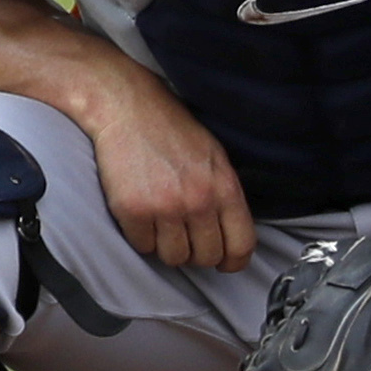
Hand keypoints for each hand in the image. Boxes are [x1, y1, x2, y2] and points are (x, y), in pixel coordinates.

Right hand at [88, 78, 255, 272]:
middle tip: (184, 235)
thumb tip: (230, 235)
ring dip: (167, 246)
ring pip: (173, 258)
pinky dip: (141, 236)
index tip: (224, 263)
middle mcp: (199, 201)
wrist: (127, 108)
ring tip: (161, 222)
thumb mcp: (214, 157)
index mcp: (224, 187)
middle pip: (206, 257)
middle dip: (195, 253)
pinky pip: (142, 246)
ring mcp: (165, 207)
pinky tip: (140, 214)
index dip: (233, 261)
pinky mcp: (133, 211)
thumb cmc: (171, 130)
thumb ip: (224, 196)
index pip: (242, 245)